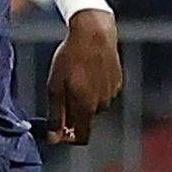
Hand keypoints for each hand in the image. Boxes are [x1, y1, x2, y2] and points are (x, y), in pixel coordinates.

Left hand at [44, 10, 121, 142]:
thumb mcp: (55, 86)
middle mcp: (102, 104)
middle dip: (74, 112)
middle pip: (86, 119)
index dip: (70, 138)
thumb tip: (53, 137)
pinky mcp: (117, 81)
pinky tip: (88, 69)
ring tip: (76, 74)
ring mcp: (112, 93)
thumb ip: (55, 115)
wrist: (94, 34)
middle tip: (63, 90)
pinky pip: (103, 91)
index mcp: (86, 107)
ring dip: (84, 97)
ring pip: (95, 104)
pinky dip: (94, 86)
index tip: (59, 129)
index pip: (82, 137)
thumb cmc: (71, 57)